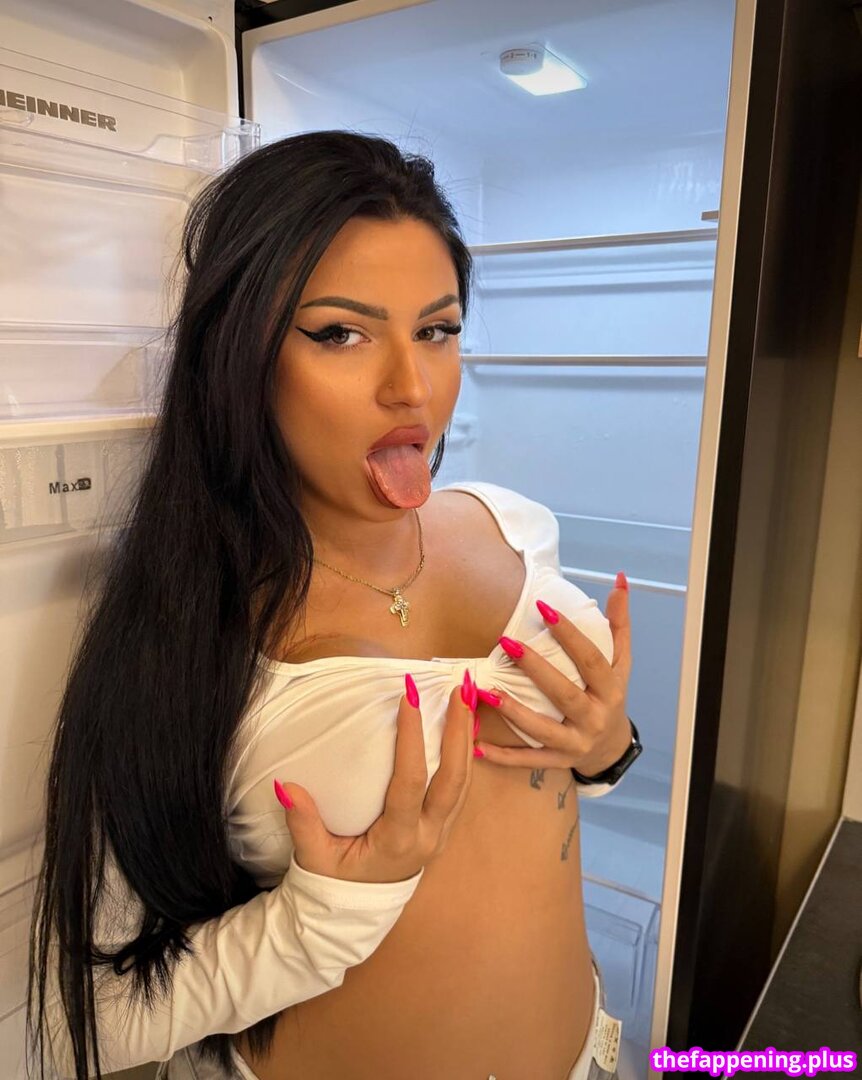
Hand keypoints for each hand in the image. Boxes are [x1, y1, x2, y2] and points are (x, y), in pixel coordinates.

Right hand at [274, 671, 477, 882]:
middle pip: (454, 778)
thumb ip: (303, 823)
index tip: (408, 699)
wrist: (355, 913)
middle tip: (459, 691)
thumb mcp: (314, 858)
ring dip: (467, 740)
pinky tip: (464, 730)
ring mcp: (440, 834)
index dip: (411, 739)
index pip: (409, 782)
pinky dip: (465, 756)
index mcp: (397, 841)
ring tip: (468, 700)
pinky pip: (461, 789)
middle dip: (459, 732)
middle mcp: (428, 836)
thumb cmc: (334, 883)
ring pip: (465, 782)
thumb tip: (285, 786)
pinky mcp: (442, 829)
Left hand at [474, 574, 632, 777]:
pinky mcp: (556, 761)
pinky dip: (502, 756)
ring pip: (542, 729)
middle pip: (564, 693)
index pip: (590, 659)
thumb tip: (620, 579)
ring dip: (513, 711)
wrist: (612, 747)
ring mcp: (574, 742)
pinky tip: (476, 745)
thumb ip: (618, 623)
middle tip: (507, 643)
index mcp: (610, 689)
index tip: (544, 608)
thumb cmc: (610, 695)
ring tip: (485, 691)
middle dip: (536, 669)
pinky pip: (527, 760)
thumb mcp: (620, 661)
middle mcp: (594, 717)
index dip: (569, 634)